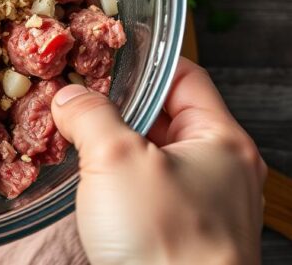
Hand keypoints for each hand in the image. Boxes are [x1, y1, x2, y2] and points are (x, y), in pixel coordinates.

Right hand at [51, 58, 266, 264]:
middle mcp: (221, 171)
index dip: (143, 60)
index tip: (103, 52)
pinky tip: (86, 184)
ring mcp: (203, 207)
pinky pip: (147, 195)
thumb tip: (68, 97)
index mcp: (222, 140)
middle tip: (74, 95)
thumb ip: (90, 115)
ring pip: (153, 158)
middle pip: (166, 117)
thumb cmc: (165, 239)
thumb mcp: (116, 159)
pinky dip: (117, 184)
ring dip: (113, 147)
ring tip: (71, 136)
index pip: (185, 75)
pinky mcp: (181, 238)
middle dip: (118, 106)